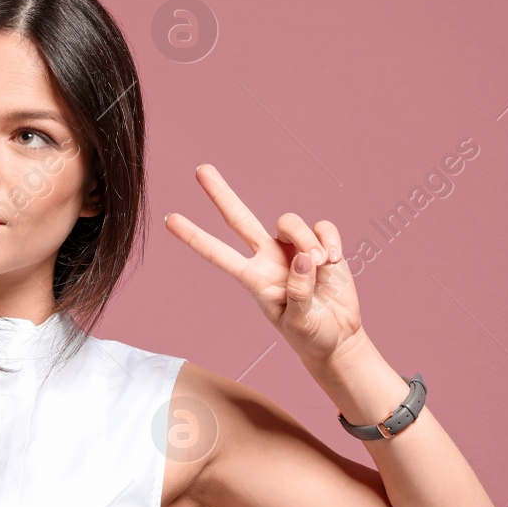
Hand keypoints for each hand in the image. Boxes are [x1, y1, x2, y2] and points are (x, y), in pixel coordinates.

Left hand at [165, 164, 364, 365]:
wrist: (338, 337)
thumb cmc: (310, 335)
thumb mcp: (299, 322)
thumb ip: (298, 292)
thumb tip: (306, 258)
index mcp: (254, 279)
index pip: (218, 254)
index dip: (194, 237)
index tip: (169, 219)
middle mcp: (268, 257)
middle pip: (240, 219)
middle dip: (220, 194)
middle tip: (201, 169)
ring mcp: (293, 249)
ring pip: (290, 221)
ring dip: (309, 241)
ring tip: (323, 265)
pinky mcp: (321, 244)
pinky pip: (322, 227)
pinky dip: (331, 240)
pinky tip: (335, 261)